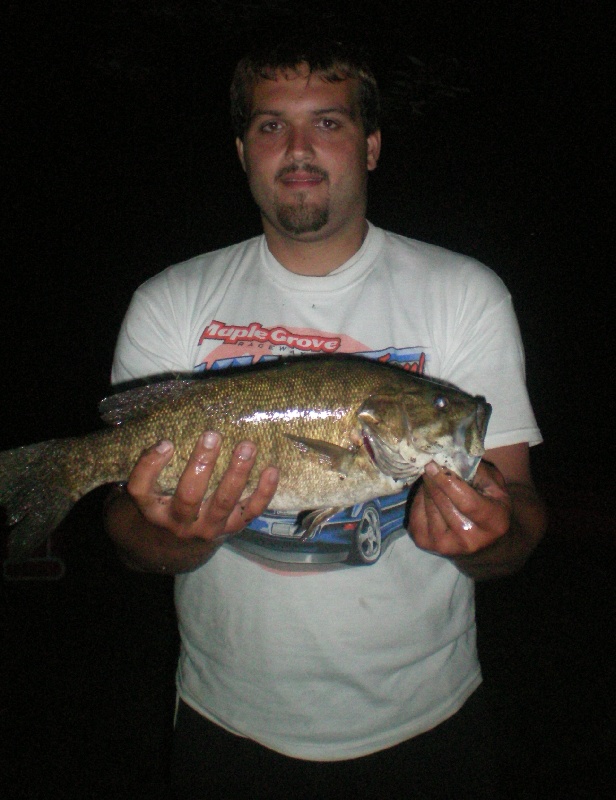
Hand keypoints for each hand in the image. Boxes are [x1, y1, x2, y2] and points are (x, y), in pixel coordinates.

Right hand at [126, 431, 278, 543]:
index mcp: (152, 509)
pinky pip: (251, 511)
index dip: (150, 466)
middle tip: (212, 434)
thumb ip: (150, 468)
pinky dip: (264, 492)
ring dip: (237, 473)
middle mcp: (179, 522)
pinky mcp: (231, 528)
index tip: (165, 443)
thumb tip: (164, 428)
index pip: (141, 489)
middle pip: (188, 496)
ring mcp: (207, 528)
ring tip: (247, 446)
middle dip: (202, 464)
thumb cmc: (162, 505)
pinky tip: (271, 469)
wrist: (177, 548)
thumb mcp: (148, 492)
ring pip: (223, 502)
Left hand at [408, 460, 511, 556]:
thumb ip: (475, 471)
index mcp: (492, 523)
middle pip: (443, 503)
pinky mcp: (425, 544)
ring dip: (426, 489)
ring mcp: (445, 546)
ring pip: (427, 507)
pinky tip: (427, 495)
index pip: (465, 501)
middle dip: (434, 480)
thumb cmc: (489, 505)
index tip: (434, 464)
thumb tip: (448, 458)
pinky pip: (415, 514)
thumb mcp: (493, 485)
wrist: (482, 540)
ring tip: (432, 481)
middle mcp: (469, 540)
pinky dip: (419, 500)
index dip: (447, 481)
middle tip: (430, 466)